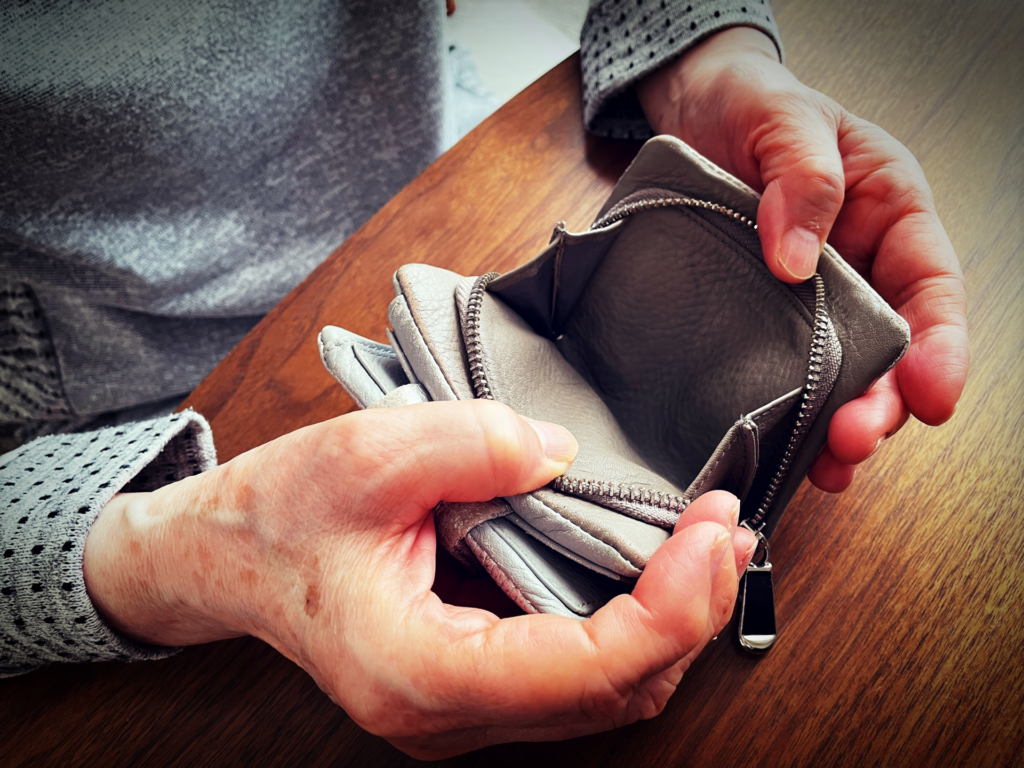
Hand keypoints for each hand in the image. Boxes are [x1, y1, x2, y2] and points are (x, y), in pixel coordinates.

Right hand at [83, 401, 755, 757]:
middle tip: (725, 529)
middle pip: (612, 694)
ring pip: (605, 694)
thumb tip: (563, 452)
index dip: (670, 609)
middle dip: (689, 613)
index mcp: (422, 670)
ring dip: (670, 622)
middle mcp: (450, 710)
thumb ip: (473, 444)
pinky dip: (632, 624)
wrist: (229, 555)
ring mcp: (464, 704)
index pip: (584, 672)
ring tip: (709, 544)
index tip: (710, 536)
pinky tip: (656, 569)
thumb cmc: (279, 515)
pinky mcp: (476, 679)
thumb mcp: (367, 453)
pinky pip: (577, 671)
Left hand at [637, 28, 968, 491]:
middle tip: (853, 438)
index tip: (930, 396)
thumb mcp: (784, 119)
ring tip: (826, 464)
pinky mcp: (760, 318)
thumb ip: (801, 178)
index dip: (940, 347)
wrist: (694, 110)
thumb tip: (796, 261)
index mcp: (890, 213)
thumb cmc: (752, 105)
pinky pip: (784, 373)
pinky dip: (788, 416)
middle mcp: (860, 266)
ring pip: (842, 374)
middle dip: (880, 401)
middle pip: (891, 348)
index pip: (931, 286)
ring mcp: (810, 299)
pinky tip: (784, 453)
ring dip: (837, 423)